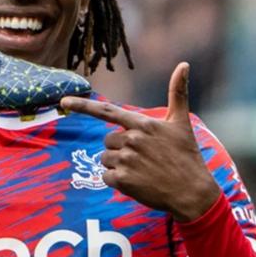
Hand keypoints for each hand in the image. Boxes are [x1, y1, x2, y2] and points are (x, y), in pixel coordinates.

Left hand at [60, 62, 219, 221]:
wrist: (192, 192)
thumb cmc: (187, 156)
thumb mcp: (182, 122)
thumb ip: (178, 93)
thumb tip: (184, 64)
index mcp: (142, 124)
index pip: (107, 112)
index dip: (83, 106)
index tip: (63, 101)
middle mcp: (131, 140)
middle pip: (107, 141)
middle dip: (119, 148)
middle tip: (143, 157)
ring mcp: (126, 160)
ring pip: (105, 159)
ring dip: (118, 165)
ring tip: (142, 170)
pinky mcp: (123, 180)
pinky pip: (106, 177)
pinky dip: (117, 181)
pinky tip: (137, 182)